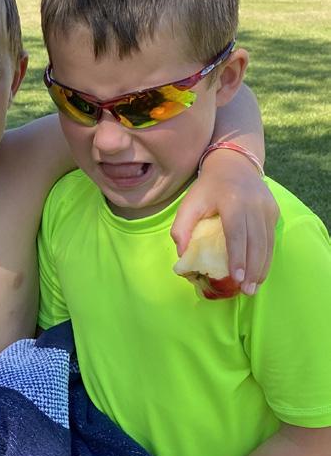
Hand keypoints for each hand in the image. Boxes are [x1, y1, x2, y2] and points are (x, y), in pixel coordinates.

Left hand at [172, 153, 277, 294]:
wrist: (233, 164)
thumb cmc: (206, 188)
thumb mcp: (188, 204)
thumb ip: (181, 229)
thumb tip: (182, 256)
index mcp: (232, 202)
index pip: (237, 234)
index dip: (238, 257)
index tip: (238, 277)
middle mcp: (254, 205)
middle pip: (256, 242)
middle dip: (252, 269)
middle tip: (247, 291)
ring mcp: (267, 208)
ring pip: (267, 243)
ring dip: (262, 267)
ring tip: (254, 287)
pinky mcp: (274, 211)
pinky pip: (271, 238)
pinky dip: (266, 257)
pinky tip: (260, 272)